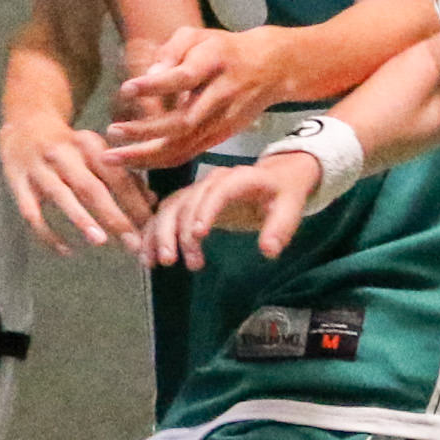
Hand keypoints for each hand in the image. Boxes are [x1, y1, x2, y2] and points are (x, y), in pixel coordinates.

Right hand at [0, 115, 152, 251]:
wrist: (24, 124)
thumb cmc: (70, 145)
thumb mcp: (96, 151)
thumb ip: (124, 175)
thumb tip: (153, 202)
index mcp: (89, 145)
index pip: (116, 176)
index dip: (134, 202)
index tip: (149, 227)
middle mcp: (63, 154)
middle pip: (91, 187)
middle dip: (114, 217)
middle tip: (133, 244)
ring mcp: (38, 168)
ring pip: (61, 196)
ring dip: (81, 219)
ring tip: (100, 242)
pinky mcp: (17, 182)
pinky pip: (31, 212)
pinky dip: (47, 233)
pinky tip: (65, 250)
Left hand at [103, 27, 300, 167]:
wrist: (271, 68)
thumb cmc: (224, 48)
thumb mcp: (199, 36)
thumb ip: (172, 50)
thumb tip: (149, 75)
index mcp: (215, 63)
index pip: (184, 77)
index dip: (156, 85)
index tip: (126, 88)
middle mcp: (221, 96)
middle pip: (182, 122)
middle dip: (144, 132)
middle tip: (111, 132)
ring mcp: (222, 122)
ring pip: (183, 146)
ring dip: (145, 155)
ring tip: (111, 157)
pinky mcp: (219, 138)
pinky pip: (186, 154)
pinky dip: (158, 161)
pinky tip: (132, 162)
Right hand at [134, 153, 318, 271]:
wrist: (276, 176)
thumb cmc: (283, 193)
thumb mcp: (291, 207)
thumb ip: (280, 228)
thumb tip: (268, 252)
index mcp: (239, 178)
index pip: (219, 191)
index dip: (206, 210)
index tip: (199, 236)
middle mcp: (212, 181)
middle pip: (187, 201)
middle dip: (176, 231)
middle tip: (172, 261)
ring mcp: (197, 190)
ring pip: (170, 208)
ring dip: (160, 235)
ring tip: (160, 262)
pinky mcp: (189, 202)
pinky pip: (166, 215)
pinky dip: (153, 234)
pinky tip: (148, 256)